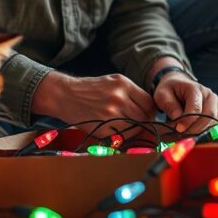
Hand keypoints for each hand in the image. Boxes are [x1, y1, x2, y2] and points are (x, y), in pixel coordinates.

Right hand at [32, 71, 156, 136]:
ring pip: (135, 128)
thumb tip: (151, 108)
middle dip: (144, 120)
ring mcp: (110, 115)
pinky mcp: (102, 128)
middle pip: (144, 116)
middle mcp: (118, 99)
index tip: (148, 113)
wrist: (66, 95)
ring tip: (128, 125)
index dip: (151, 110)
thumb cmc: (92, 89)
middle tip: (140, 122)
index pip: (149, 102)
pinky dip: (123, 135)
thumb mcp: (114, 81)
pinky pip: (122, 136)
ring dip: (135, 129)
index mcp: (123, 85)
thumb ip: (132, 92)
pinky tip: (116, 128)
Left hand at [152, 71, 217, 133]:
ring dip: (200, 131)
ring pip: (214, 123)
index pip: (196, 108)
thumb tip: (177, 118)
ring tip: (185, 134)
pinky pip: (216, 126)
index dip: (187, 122)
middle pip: (209, 116)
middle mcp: (209, 95)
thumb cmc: (170, 91)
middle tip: (181, 136)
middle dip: (195, 129)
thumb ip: (169, 105)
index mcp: (195, 89)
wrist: (179, 86)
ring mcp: (216, 103)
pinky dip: (206, 132)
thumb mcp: (162, 94)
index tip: (178, 129)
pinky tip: (193, 133)